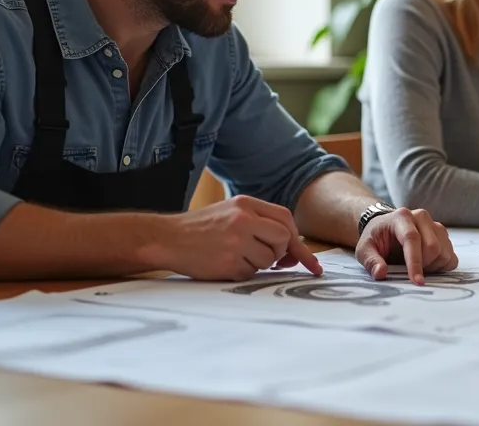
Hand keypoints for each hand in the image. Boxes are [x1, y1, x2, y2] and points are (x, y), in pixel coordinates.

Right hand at [154, 195, 322, 280]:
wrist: (166, 239)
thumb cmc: (202, 228)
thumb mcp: (231, 212)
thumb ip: (261, 223)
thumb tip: (293, 249)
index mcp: (246, 204)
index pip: (285, 219)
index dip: (299, 242)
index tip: (312, 264)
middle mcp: (243, 220)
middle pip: (283, 239)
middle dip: (280, 253)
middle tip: (267, 257)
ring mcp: (236, 241)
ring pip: (269, 259)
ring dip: (259, 264)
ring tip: (236, 255)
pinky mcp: (228, 262)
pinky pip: (252, 273)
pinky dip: (244, 273)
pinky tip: (227, 263)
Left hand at [355, 207, 458, 284]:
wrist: (385, 228)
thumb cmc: (375, 239)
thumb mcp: (364, 249)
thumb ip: (371, 261)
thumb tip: (381, 273)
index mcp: (401, 217)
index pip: (412, 238)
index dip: (415, 262)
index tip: (416, 281)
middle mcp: (421, 217)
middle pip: (433, 247)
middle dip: (423, 266)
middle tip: (408, 272)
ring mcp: (435, 225)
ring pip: (444, 252)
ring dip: (432, 267)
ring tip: (416, 266)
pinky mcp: (443, 235)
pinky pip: (451, 257)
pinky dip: (442, 266)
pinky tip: (428, 265)